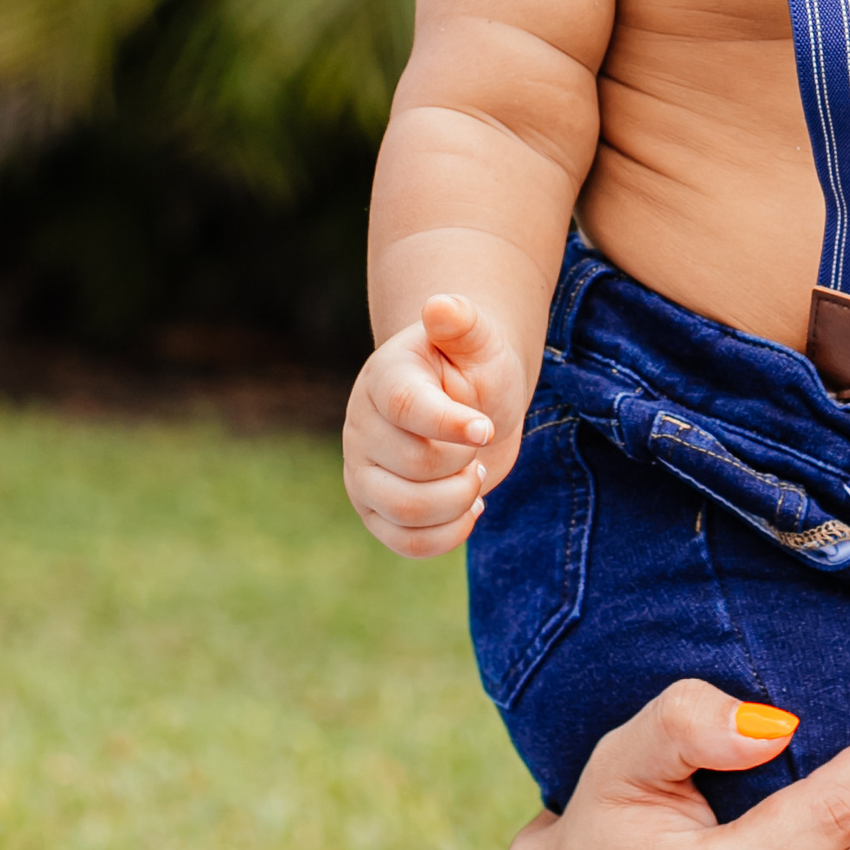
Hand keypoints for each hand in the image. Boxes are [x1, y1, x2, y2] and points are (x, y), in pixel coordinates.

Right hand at [342, 291, 527, 558]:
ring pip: (408, 511)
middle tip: (479, 441)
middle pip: (416, 466)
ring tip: (473, 474)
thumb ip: (462, 322)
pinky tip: (469, 506)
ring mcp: (363, 473)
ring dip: (459, 500)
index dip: (449, 424)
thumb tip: (440, 306)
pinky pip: (407, 543)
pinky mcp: (375, 512)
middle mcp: (363, 427)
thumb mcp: (478, 338)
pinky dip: (449, 533)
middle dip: (465, 460)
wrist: (470, 400)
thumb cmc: (474, 365)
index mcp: (385, 379)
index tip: (486, 428)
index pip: (406, 407)